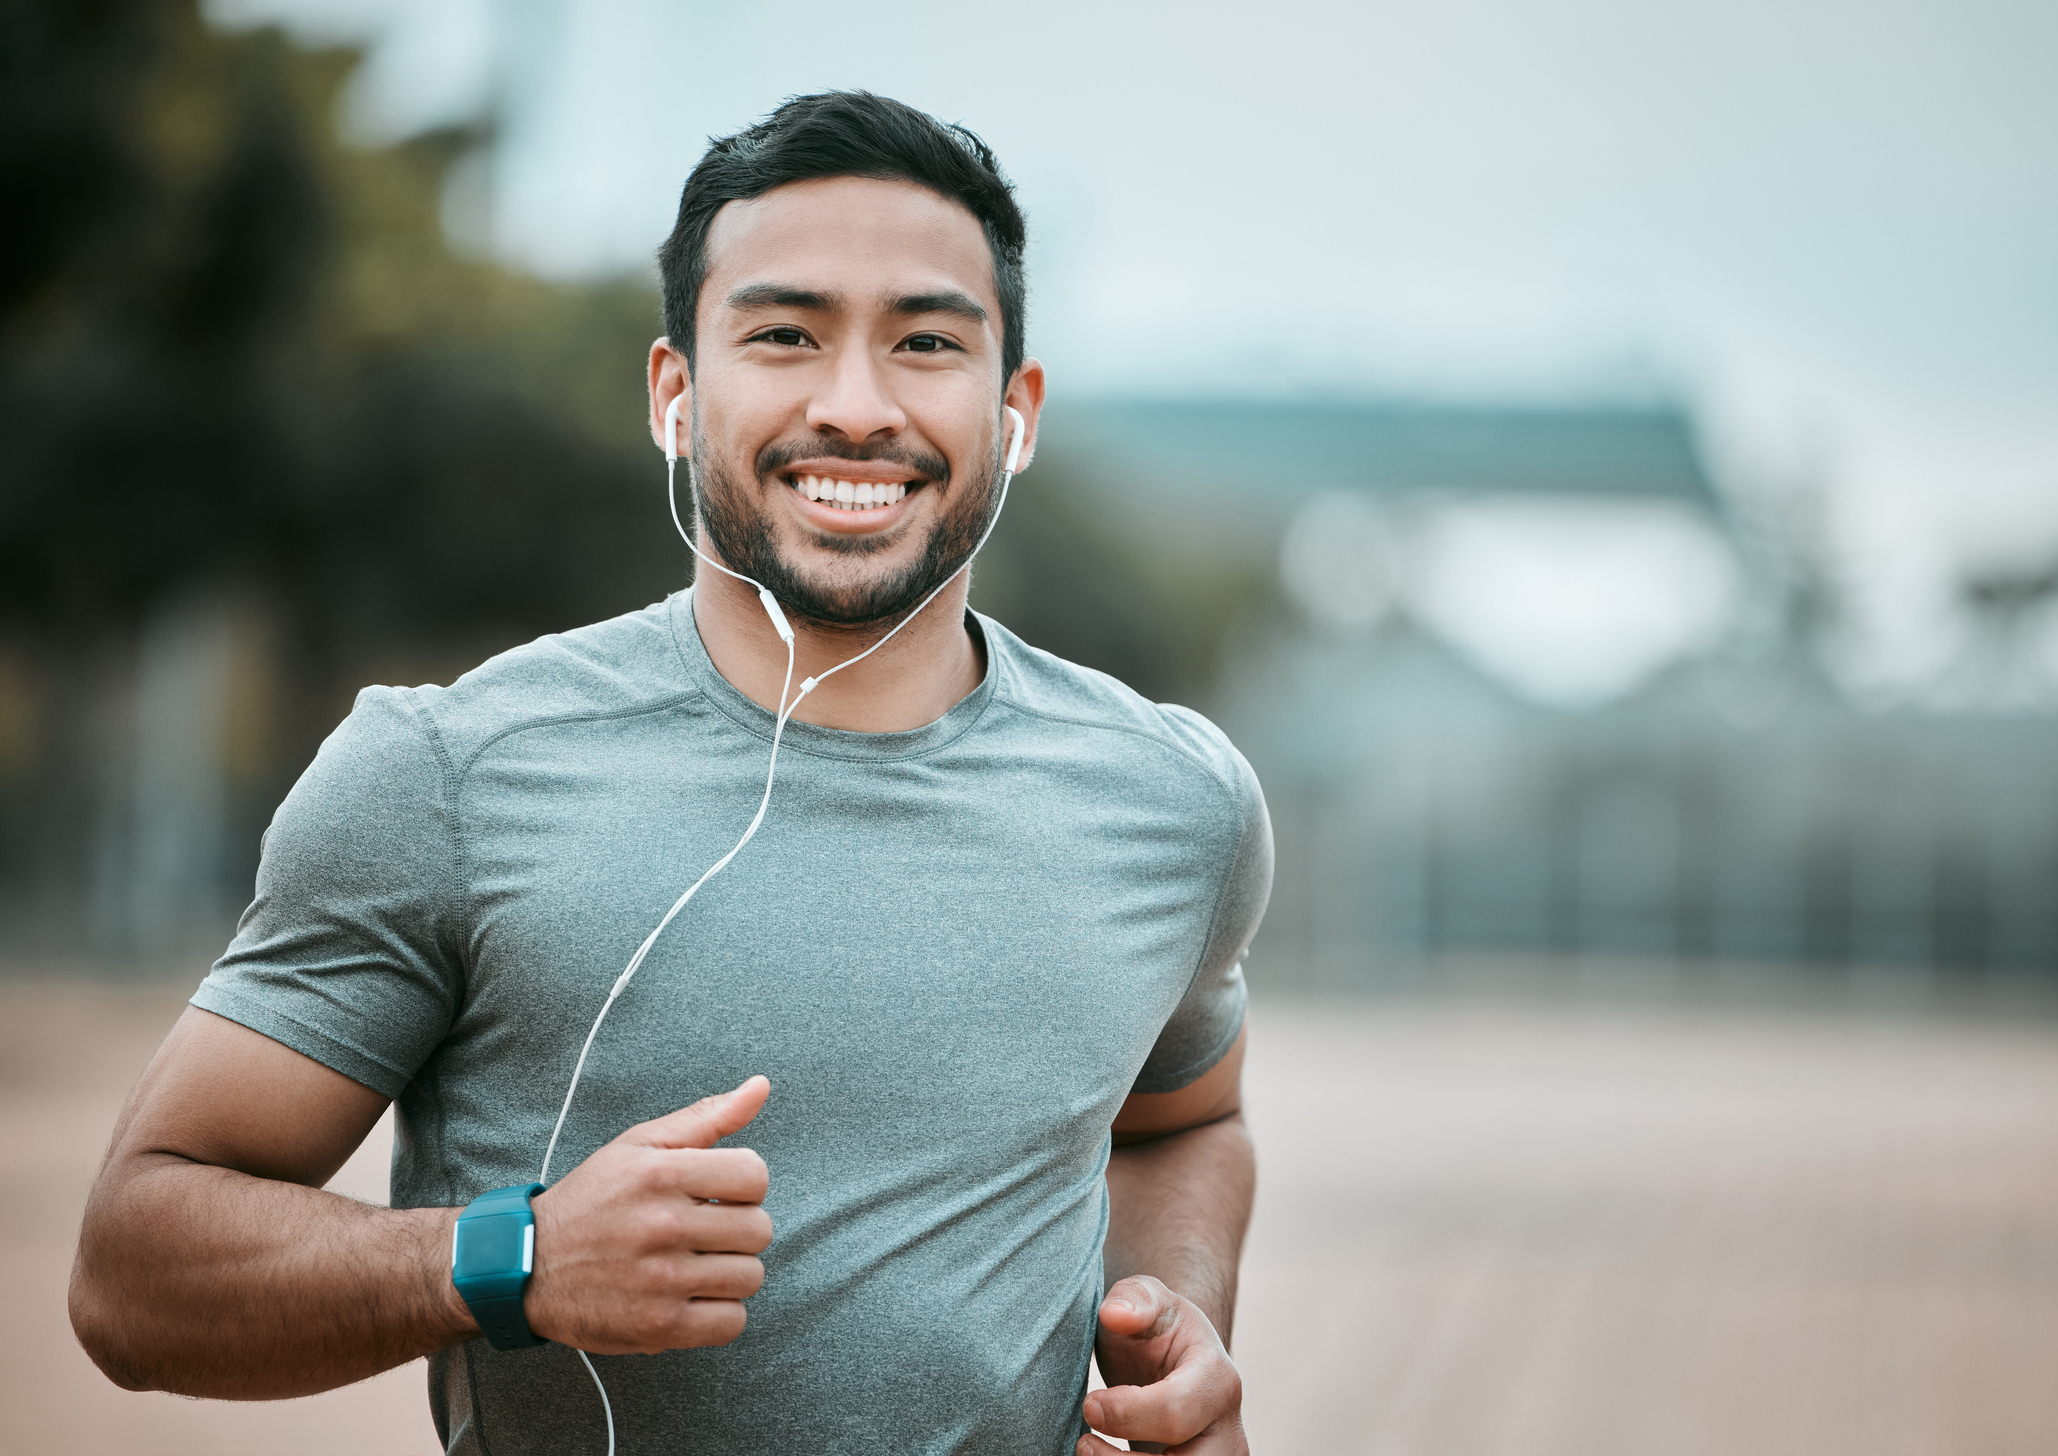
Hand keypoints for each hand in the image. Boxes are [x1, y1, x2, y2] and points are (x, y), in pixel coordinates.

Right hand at [521, 1076, 772, 1352]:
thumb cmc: (593, 1200)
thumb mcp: (640, 1146)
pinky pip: (732, 1322)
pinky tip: (692, 1296)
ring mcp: (661, 1280)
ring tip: (696, 1264)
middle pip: (759, 1230)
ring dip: (731, 1272)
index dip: (744, 1185)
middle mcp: (663, 1225)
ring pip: (751, 1276)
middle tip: (705, 1232)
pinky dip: (720, 1313)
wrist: (528, 1266)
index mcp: (660, 1174)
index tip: (719, 1194)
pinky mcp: (659, 1326)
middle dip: (740, 1229)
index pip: (755, 1175)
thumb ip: (706, 1117)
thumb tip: (761, 1086)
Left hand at [1081, 1275, 1245, 1453]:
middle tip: (1083, 1443)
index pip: (1175, 1414)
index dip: (1124, 1415)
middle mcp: (1229, 1433)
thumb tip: (1116, 1314)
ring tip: (1090, 1453)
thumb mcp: (1146, 1299)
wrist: (1176, 1363)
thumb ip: (1133, 1298)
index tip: (1089, 1404)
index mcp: (1218, 1380)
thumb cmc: (1157, 1330)